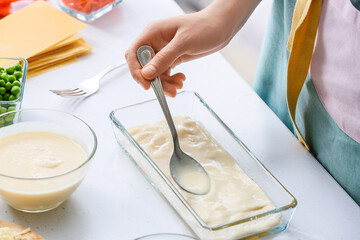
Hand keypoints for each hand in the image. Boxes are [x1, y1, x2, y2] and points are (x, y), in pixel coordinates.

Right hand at [125, 0, 259, 96]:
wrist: (221, 27)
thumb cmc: (205, 27)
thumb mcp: (184, 42)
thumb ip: (164, 58)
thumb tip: (147, 73)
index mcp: (153, 33)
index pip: (134, 53)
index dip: (136, 70)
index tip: (146, 84)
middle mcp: (155, 42)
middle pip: (144, 67)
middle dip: (155, 80)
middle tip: (168, 90)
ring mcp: (164, 50)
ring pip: (155, 73)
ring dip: (165, 83)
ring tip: (178, 86)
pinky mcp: (172, 57)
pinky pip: (165, 73)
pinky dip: (171, 80)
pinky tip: (181, 80)